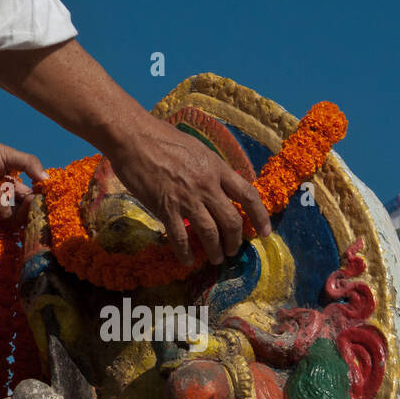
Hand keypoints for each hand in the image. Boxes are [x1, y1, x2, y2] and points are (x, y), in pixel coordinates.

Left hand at [0, 128, 46, 230]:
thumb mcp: (6, 155)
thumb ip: (28, 164)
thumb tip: (49, 179)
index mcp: (12, 188)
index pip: (31, 202)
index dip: (38, 202)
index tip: (41, 196)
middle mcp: (1, 202)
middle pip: (22, 216)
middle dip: (24, 207)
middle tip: (23, 195)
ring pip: (5, 217)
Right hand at [104, 113, 271, 265]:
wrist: (133, 138)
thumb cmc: (161, 137)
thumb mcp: (197, 148)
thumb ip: (210, 167)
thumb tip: (221, 181)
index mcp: (216, 168)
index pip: (248, 195)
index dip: (261, 217)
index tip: (265, 232)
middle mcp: (207, 186)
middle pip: (231, 220)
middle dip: (235, 240)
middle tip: (233, 250)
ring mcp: (186, 198)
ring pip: (210, 232)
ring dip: (216, 250)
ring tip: (216, 259)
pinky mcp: (165, 208)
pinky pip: (180, 237)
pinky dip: (185, 252)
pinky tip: (188, 261)